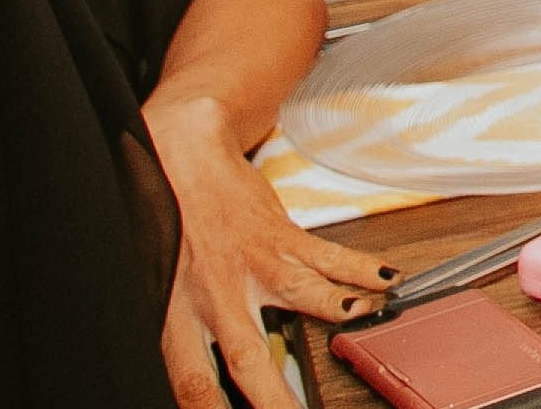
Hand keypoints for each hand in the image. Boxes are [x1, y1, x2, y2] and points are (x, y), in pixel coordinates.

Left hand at [147, 98, 395, 406]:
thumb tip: (182, 374)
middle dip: (277, 399)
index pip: (191, 381)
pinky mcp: (282, 236)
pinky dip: (363, 271)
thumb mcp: (151, 283)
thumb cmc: (161, 220)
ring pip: (307, 300)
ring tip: (367, 325)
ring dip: (342, 316)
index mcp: (176, 315)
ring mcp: (256, 265)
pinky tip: (389, 281)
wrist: (182, 156)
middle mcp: (217, 295)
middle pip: (251, 361)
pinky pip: (329, 259)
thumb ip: (174, 328)